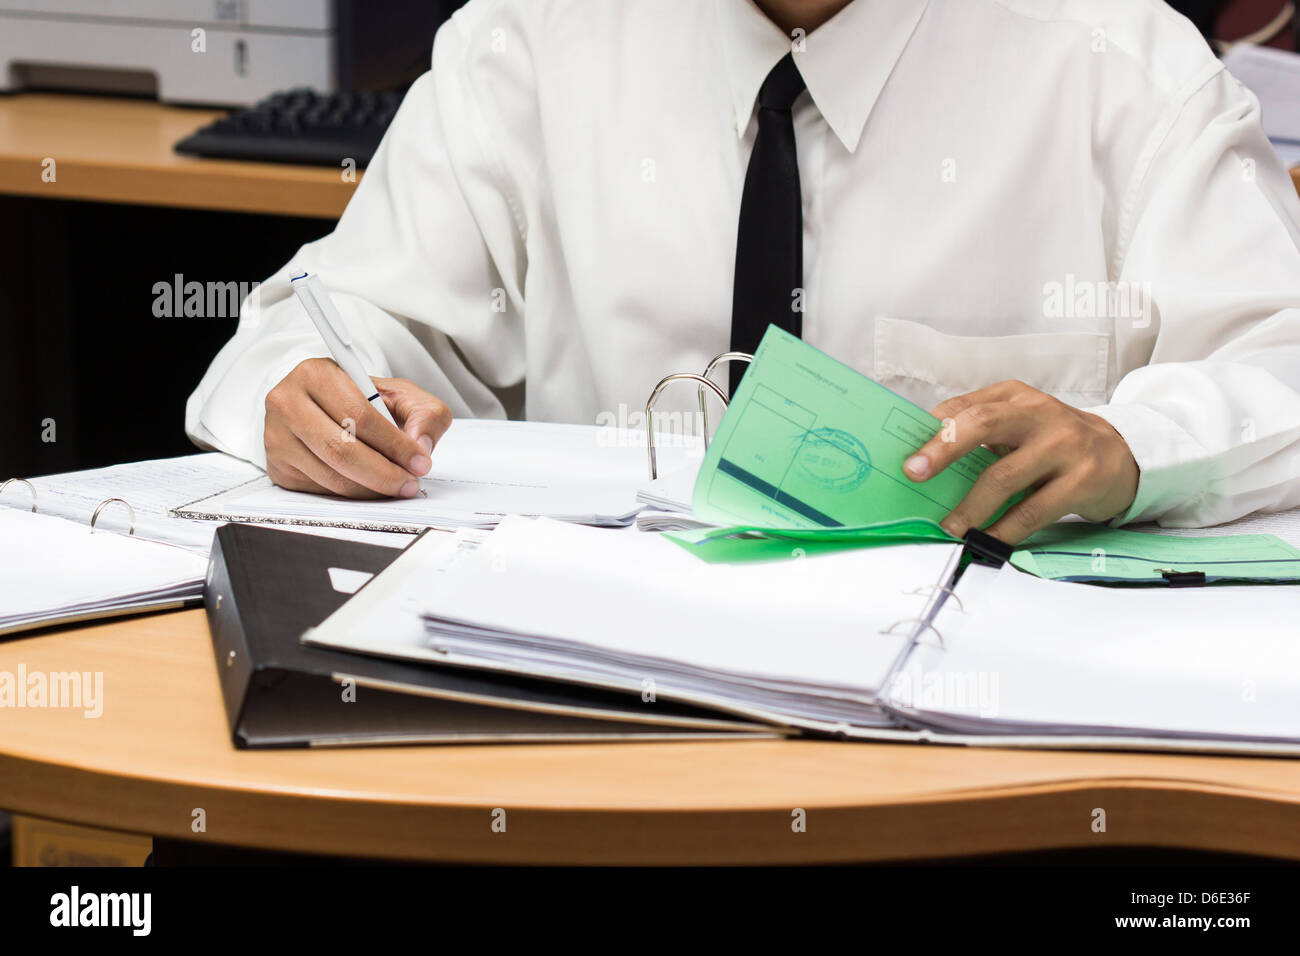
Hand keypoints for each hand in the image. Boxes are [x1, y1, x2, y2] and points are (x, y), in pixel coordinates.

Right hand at [264, 358, 452, 498]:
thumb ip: (425, 413)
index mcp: (316, 374)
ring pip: (331, 475)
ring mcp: (277, 436)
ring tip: (396, 485)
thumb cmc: (361, 398)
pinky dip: (352, 494)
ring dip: (371, 488)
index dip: (394, 444)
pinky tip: (369, 485)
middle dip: (384, 473)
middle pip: (340, 450)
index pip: (359, 416)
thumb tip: (421, 446)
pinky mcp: (277, 466)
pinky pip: (320, 490)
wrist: (323, 405)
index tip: (420, 462)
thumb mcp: (400, 394)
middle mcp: (287, 403)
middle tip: (409, 483)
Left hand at [903, 380, 1138, 543]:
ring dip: (970, 508)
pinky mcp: (1082, 480)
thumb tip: (924, 465)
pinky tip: (985, 540)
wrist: (1124, 455)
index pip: (964, 406)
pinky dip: (1003, 530)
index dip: (931, 430)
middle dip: (943, 450)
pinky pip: (1032, 511)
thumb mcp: (1020, 425)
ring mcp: (1064, 445)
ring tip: (949, 527)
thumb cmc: (1054, 443)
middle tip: (915, 475)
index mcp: (1014, 397)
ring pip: (1004, 477)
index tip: (905, 455)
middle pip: (982, 424)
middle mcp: (1039, 413)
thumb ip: (979, 434)